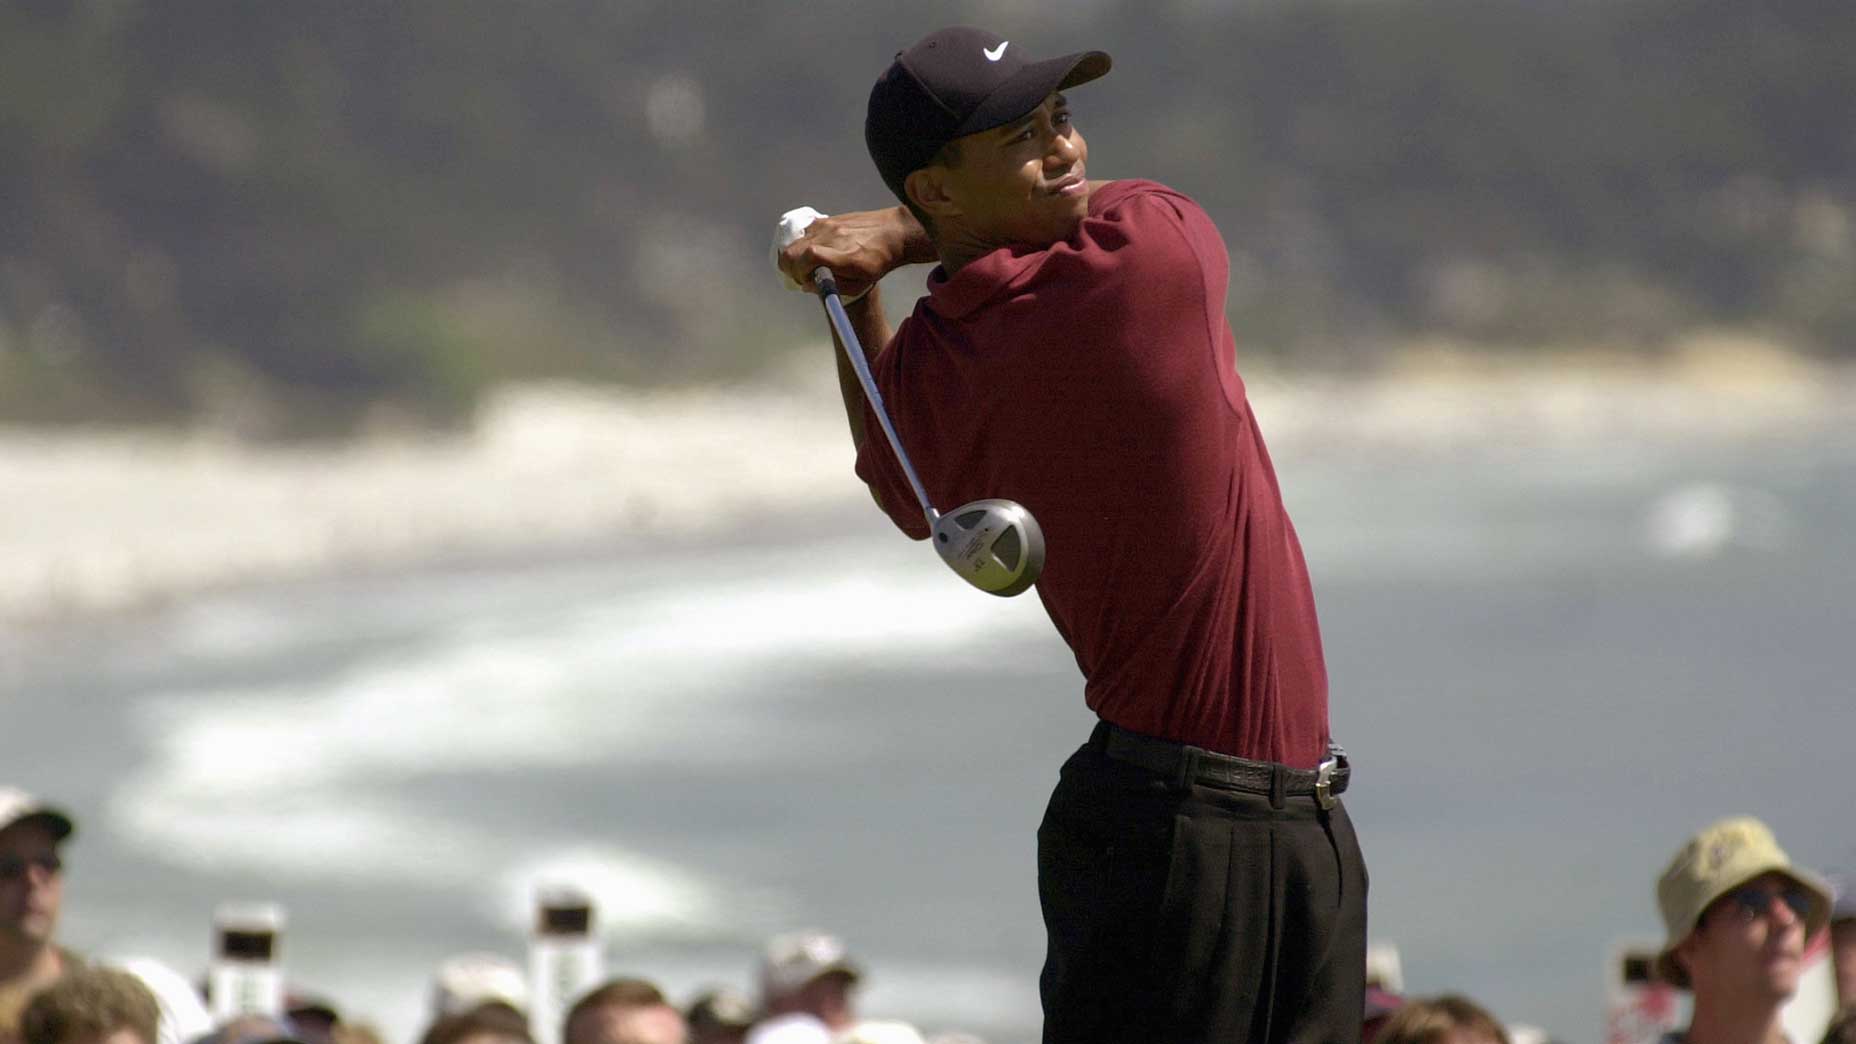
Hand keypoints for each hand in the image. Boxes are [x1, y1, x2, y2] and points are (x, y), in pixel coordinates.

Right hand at [773, 205, 931, 300]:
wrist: (893, 232)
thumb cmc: (880, 262)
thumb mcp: (861, 284)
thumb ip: (833, 287)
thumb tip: (807, 285)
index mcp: (842, 256)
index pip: (805, 258)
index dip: (799, 274)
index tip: (807, 281)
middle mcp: (831, 237)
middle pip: (790, 251)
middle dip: (791, 268)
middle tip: (804, 276)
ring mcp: (827, 225)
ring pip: (793, 242)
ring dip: (795, 256)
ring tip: (809, 265)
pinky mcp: (826, 219)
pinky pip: (804, 233)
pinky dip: (803, 244)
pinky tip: (817, 251)